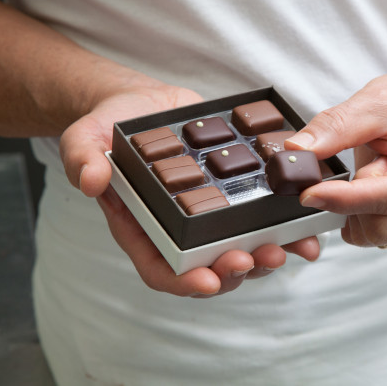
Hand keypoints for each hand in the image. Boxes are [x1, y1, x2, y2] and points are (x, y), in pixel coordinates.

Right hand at [59, 78, 318, 296]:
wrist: (143, 105)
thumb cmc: (111, 125)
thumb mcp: (85, 136)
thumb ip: (81, 157)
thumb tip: (90, 181)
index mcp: (143, 227)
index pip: (162, 269)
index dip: (185, 281)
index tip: (209, 280)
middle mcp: (179, 229)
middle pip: (209, 267)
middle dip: (236, 270)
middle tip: (256, 259)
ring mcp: (210, 214)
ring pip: (242, 249)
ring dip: (267, 255)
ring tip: (289, 248)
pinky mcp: (235, 194)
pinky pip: (261, 218)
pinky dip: (284, 227)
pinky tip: (305, 227)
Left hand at [285, 67, 386, 247]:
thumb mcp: (370, 103)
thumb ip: (334, 128)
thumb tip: (297, 151)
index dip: (344, 199)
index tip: (308, 193)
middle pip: (379, 228)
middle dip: (353, 201)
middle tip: (365, 165)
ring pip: (373, 236)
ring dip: (358, 208)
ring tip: (376, 171)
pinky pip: (373, 236)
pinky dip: (362, 215)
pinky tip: (377, 186)